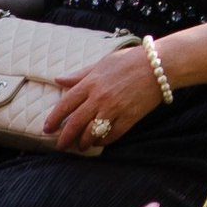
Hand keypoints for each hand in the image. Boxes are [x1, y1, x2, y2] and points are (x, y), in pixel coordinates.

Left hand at [45, 40, 161, 155]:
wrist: (159, 65)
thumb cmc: (130, 60)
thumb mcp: (102, 63)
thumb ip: (80, 75)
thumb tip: (59, 79)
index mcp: (91, 83)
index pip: (65, 104)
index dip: (54, 118)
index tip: (47, 128)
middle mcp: (99, 98)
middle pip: (76, 123)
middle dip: (65, 137)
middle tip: (60, 145)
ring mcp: (115, 109)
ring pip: (92, 132)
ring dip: (83, 142)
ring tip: (80, 146)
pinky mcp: (129, 117)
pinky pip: (112, 135)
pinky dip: (103, 141)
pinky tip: (99, 142)